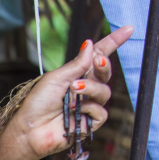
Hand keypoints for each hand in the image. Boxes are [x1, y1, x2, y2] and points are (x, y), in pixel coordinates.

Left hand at [5, 26, 133, 159]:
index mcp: (76, 74)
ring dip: (90, 89)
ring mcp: (87, 106)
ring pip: (104, 92)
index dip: (113, 42)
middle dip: (104, 65)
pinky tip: (74, 110)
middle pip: (105, 73)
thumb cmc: (38, 104)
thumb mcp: (56, 77)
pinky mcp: (88, 123)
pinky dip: (89, 108)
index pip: (98, 55)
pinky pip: (101, 112)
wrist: (30, 130)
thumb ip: (76, 64)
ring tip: (73, 91)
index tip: (128, 29)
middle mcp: (84, 89)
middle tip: (97, 61)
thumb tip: (90, 44)